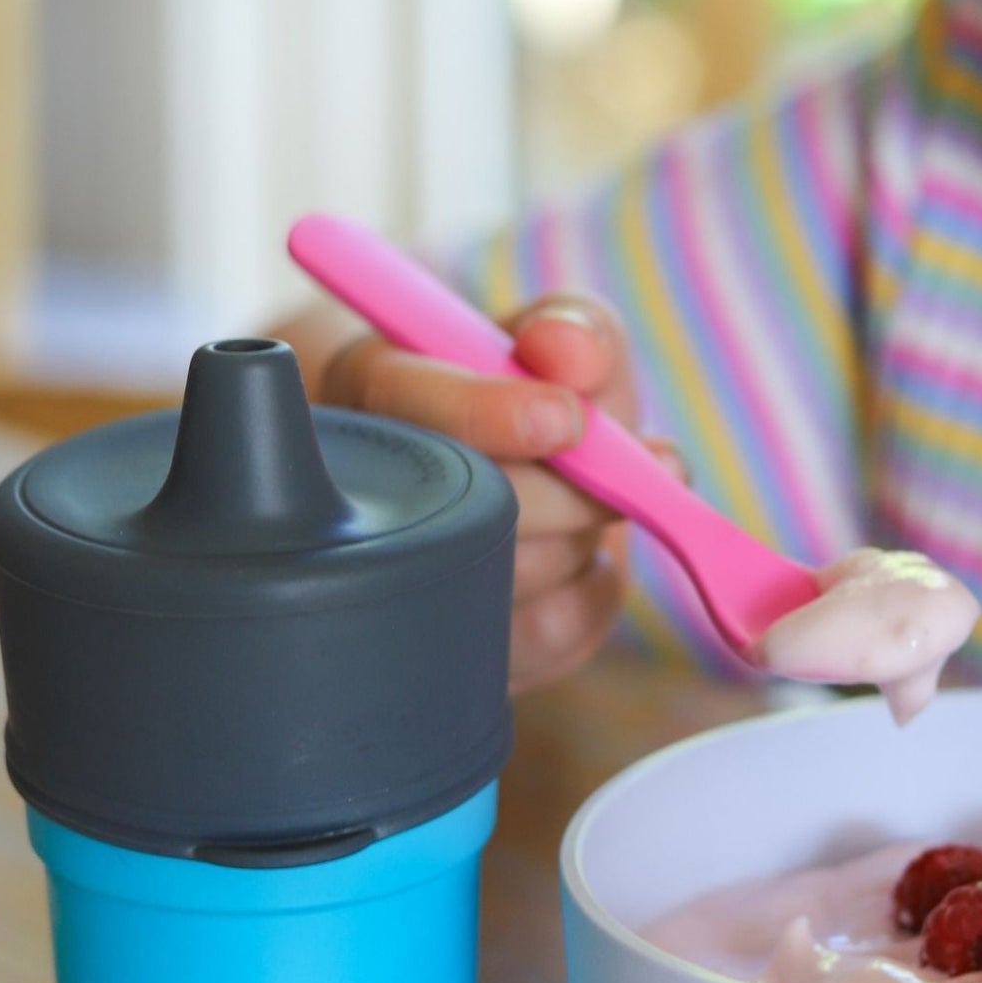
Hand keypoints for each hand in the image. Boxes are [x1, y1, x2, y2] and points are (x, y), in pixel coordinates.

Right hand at [320, 295, 667, 692]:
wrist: (516, 476)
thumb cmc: (530, 396)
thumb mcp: (554, 337)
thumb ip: (573, 329)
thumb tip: (566, 350)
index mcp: (369, 390)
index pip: (397, 394)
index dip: (484, 411)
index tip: (563, 418)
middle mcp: (358, 488)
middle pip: (456, 508)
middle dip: (565, 496)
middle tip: (624, 476)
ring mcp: (394, 584)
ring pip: (505, 579)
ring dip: (578, 541)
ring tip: (586, 505)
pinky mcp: (454, 653)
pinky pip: (546, 636)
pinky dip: (591, 592)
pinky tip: (581, 559)